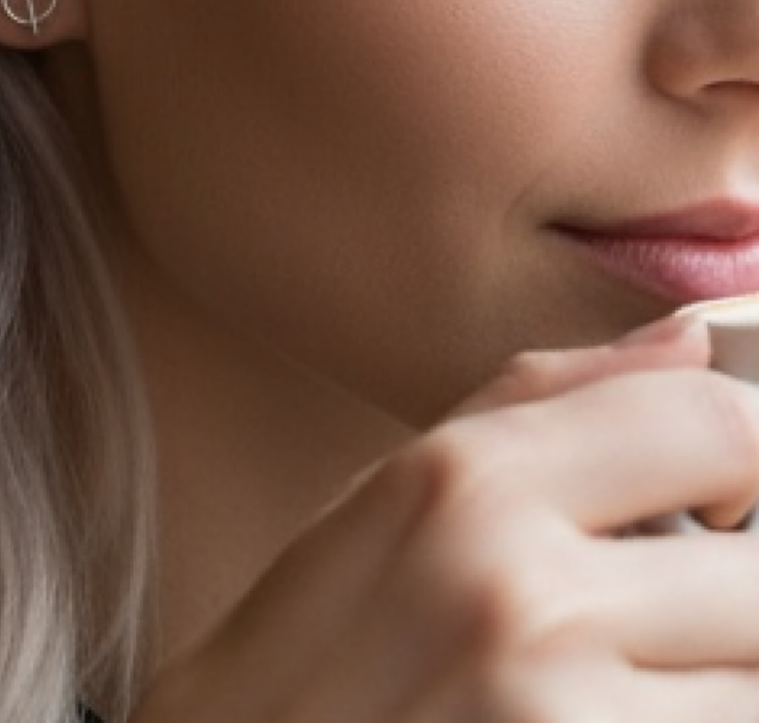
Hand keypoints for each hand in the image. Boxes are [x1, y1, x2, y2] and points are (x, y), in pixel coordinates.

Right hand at [131, 317, 758, 721]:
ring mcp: (556, 716)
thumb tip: (691, 336)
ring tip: (623, 688)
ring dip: (718, 688)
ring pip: (755, 687)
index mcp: (466, 482)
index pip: (714, 420)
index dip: (742, 460)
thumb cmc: (307, 654)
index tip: (717, 509)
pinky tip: (605, 717)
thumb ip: (540, 398)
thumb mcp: (389, 494)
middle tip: (658, 629)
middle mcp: (520, 593)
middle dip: (735, 607)